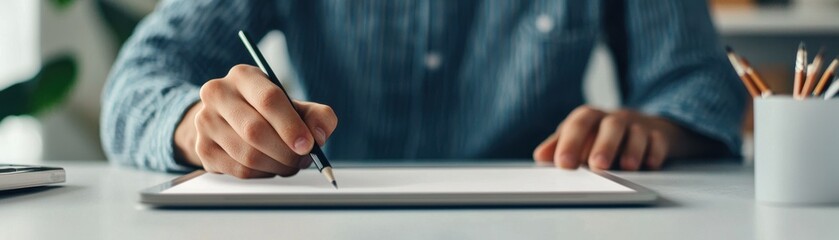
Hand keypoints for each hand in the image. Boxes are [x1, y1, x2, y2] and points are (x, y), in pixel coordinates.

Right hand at [175, 64, 337, 177]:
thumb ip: (317, 115)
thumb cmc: (269, 111)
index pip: (268, 100)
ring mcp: (206, 122)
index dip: (291, 126)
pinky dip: (263, 174)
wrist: (230, 119)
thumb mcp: (295, 105)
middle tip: (304, 159)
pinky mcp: (203, 149)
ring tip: (291, 163)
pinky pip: (239, 171)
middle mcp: (218, 94)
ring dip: (278, 166)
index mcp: (243, 76)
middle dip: (287, 152)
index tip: (309, 145)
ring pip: (248, 155)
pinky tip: (271, 166)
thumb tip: (320, 135)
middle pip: (255, 131)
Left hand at [532, 105, 719, 170]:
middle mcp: (614, 119)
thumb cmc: (602, 135)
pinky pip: (658, 141)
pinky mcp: (659, 136)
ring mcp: (638, 126)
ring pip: (636, 132)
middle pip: (609, 125)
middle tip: (596, 166)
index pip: (579, 123)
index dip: (570, 142)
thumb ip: (559, 145)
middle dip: (603, 145)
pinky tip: (650, 164)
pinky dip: (654, 152)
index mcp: (591, 117)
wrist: (645, 126)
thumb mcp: (579, 137)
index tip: (563, 164)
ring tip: (626, 167)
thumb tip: (540, 156)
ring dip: (631, 150)